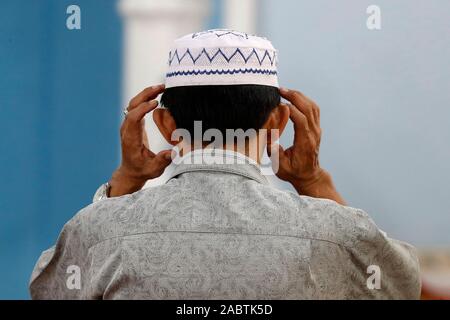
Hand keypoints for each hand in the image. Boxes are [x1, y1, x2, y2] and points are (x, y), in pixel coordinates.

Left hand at [109, 85, 171, 196]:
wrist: (131, 172)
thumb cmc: (143, 170)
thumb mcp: (154, 169)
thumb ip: (163, 160)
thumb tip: (173, 152)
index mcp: (131, 139)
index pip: (133, 118)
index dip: (143, 108)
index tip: (156, 102)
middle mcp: (127, 130)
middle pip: (132, 106)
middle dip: (145, 94)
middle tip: (161, 87)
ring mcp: (129, 126)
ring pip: (133, 104)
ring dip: (146, 93)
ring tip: (161, 87)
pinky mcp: (133, 124)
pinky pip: (137, 107)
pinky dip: (146, 98)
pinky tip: (157, 94)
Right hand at [269, 88, 344, 204]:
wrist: (309, 175)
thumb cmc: (293, 172)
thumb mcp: (280, 167)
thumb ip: (274, 153)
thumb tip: (269, 138)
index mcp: (305, 142)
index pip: (301, 120)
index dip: (290, 109)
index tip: (277, 104)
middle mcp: (313, 133)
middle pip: (308, 108)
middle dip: (295, 96)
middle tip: (280, 90)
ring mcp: (316, 130)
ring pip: (312, 106)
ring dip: (299, 96)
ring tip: (285, 91)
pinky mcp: (316, 127)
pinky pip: (313, 109)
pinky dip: (304, 100)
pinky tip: (294, 97)